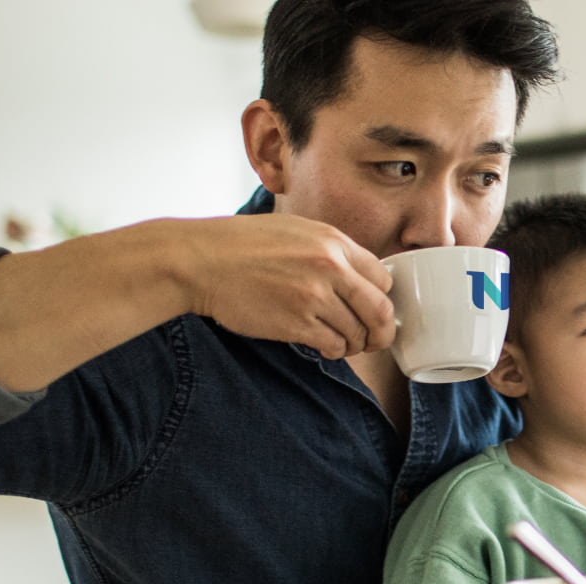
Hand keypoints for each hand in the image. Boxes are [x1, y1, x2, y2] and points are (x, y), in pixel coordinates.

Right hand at [173, 214, 394, 358]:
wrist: (201, 261)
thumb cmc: (243, 244)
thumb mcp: (296, 230)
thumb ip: (331, 251)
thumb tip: (359, 276)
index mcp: (334, 242)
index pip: (383, 279)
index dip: (382, 299)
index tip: (374, 309)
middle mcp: (330, 268)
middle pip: (380, 311)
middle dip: (382, 332)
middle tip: (375, 340)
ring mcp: (314, 297)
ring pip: (358, 333)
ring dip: (355, 345)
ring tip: (344, 344)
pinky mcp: (295, 323)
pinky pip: (333, 345)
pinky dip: (335, 351)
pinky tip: (326, 347)